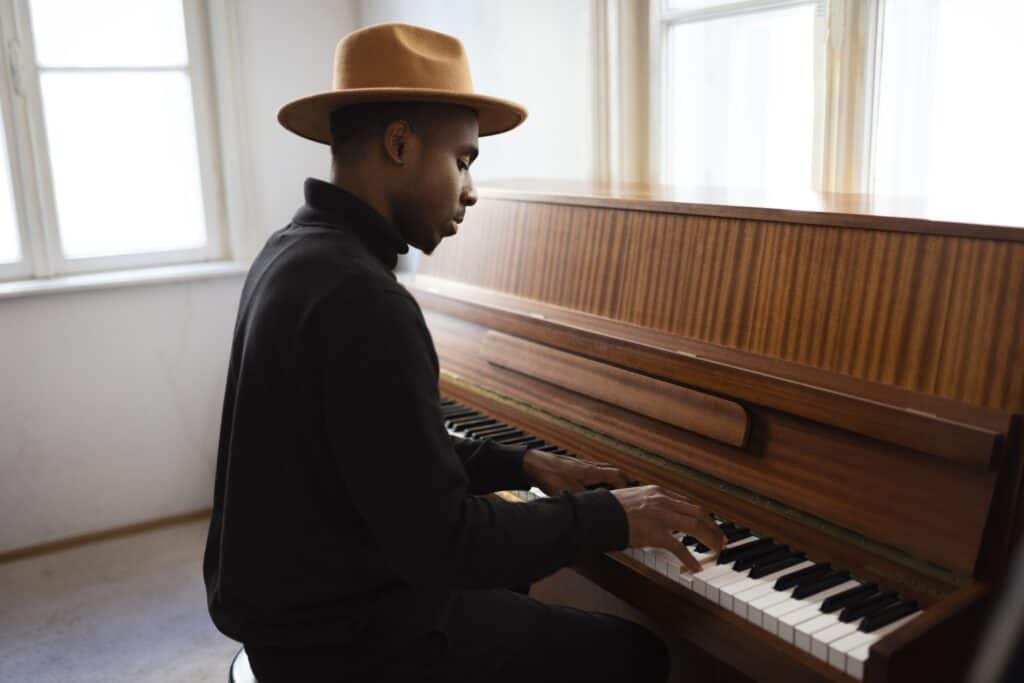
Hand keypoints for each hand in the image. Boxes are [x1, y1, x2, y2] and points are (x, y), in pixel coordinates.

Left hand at [522, 450, 630, 495]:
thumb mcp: (570, 491)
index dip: (626, 485)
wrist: (533, 464)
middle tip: (624, 493)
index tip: (630, 495)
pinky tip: (589, 491)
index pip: (617, 474)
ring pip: (602, 471)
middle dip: (621, 481)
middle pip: (612, 470)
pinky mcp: (572, 468)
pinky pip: (591, 472)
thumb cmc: (550, 475)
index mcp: (592, 471)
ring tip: (609, 494)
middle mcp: (589, 466)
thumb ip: (586, 500)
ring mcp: (581, 465)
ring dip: (608, 481)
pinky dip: (596, 481)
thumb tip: (597, 511)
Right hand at [610, 485, 725, 573]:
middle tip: (721, 538)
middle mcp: (663, 501)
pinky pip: (679, 547)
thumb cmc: (610, 509)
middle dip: (713, 526)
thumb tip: (653, 514)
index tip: (709, 523)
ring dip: (709, 539)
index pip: (687, 503)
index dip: (702, 515)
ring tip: (717, 550)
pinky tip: (696, 568)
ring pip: (694, 526)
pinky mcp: (655, 533)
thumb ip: (646, 505)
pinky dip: (690, 559)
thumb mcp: (632, 499)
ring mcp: (660, 516)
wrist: (598, 513)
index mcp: (658, 492)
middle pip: (698, 512)